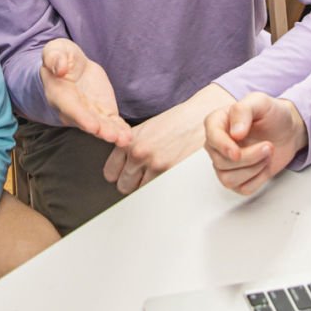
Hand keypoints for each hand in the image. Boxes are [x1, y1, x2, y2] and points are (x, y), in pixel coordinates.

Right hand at [40, 39, 131, 145]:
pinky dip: (120, 130)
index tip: (93, 126)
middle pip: (88, 122)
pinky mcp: (103, 111)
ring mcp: (89, 112)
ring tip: (125, 140)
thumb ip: (55, 58)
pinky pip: (112, 123)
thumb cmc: (61, 56)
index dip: (82, 118)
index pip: (71, 108)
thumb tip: (60, 68)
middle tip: (113, 137)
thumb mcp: (55, 50)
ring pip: (101, 126)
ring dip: (113, 133)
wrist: (71, 66)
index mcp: (60, 94)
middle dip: (101, 130)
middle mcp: (74, 109)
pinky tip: (128, 136)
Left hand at [104, 84, 233, 194]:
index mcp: (129, 141)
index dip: (119, 173)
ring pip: (141, 192)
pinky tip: (168, 178)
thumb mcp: (146, 129)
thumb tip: (121, 166)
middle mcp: (139, 154)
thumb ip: (131, 146)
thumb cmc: (176, 122)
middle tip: (144, 175)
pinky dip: (162, 189)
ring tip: (158, 175)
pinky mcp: (172, 174)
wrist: (200, 118)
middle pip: (123, 186)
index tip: (125, 173)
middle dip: (132, 182)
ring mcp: (156, 166)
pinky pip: (158, 193)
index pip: (110, 172)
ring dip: (148, 186)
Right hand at [204, 93, 305, 194]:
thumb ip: (243, 111)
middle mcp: (218, 145)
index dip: (223, 148)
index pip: (211, 139)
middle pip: (221, 162)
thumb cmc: (272, 114)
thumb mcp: (260, 102)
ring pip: (229, 179)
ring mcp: (226, 163)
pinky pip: (243, 188)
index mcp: (217, 123)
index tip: (237, 152)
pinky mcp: (238, 179)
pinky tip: (264, 165)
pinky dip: (258, 179)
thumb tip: (234, 133)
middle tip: (268, 146)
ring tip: (267, 154)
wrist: (287, 130)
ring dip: (254, 169)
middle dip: (249, 158)